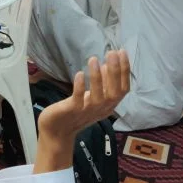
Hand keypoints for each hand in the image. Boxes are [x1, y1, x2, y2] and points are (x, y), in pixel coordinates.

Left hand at [36, 51, 129, 173]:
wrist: (58, 130)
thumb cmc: (77, 110)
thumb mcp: (93, 97)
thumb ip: (102, 84)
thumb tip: (108, 65)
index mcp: (109, 105)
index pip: (123, 89)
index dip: (124, 71)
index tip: (122, 52)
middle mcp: (102, 109)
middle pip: (114, 92)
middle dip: (115, 72)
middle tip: (111, 52)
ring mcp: (87, 111)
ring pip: (98, 97)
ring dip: (97, 77)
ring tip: (94, 59)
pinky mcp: (72, 111)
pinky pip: (78, 100)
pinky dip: (80, 87)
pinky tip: (80, 74)